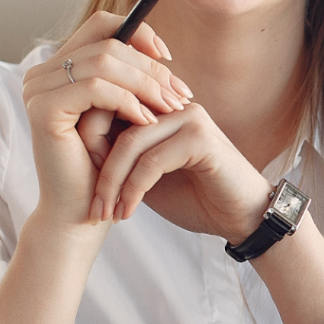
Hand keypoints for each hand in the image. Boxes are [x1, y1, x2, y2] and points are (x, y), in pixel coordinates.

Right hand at [21, 12, 192, 232]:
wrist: (78, 216)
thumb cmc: (100, 173)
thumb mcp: (118, 119)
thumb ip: (127, 83)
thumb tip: (161, 52)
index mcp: (56, 70)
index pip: (101, 27)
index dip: (139, 34)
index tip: (169, 58)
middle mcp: (40, 74)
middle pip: (106, 42)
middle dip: (150, 66)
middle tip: (181, 91)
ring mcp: (38, 90)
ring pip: (104, 62)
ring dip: (145, 84)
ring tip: (172, 108)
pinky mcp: (44, 109)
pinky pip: (96, 89)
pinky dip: (128, 101)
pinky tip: (149, 120)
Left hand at [88, 103, 272, 241]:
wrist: (242, 218)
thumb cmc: (198, 200)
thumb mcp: (149, 182)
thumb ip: (122, 164)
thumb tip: (81, 159)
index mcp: (159, 109)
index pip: (109, 111)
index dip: (89, 149)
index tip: (85, 192)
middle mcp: (172, 105)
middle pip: (114, 123)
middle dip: (97, 171)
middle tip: (92, 209)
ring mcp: (188, 117)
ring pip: (130, 143)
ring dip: (113, 184)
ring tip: (106, 215)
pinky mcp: (199, 138)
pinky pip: (152, 161)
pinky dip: (134, 189)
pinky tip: (128, 212)